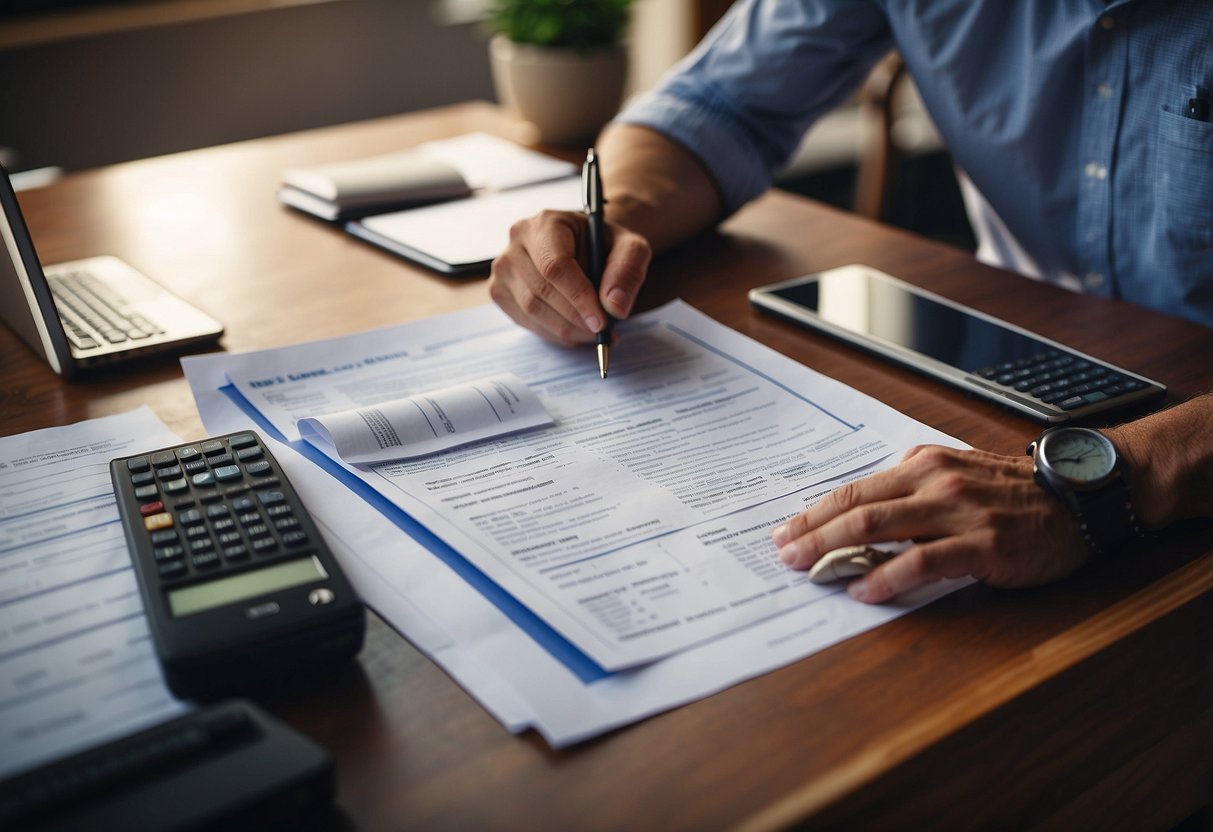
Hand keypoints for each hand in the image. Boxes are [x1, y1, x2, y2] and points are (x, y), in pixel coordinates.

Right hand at [488, 209, 651, 345]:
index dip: (578, 298)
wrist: (585, 244)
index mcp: (546, 223)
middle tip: (603, 332)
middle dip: (575, 319)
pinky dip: (554, 333)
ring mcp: (503, 268)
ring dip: (567, 330)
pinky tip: (575, 330)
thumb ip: (628, 271)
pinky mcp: (500, 291)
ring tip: (595, 333)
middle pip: (541, 291)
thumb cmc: (606, 244)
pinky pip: (526, 321)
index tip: (601, 322)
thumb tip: (613, 307)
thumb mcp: (631, 248)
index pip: (555, 266)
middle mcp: (517, 241)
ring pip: (531, 310)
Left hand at [771, 445, 1090, 602]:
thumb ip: (911, 490)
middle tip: (784, 555)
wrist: (1080, 497)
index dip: (814, 513)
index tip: (785, 532)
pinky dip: (887, 577)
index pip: (854, 489)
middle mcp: (935, 482)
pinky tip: (865, 591)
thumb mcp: (956, 475)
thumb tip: (859, 515)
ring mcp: (959, 512)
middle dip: (812, 533)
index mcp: (923, 464)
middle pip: (857, 507)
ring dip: (837, 552)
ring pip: (880, 528)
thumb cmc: (1014, 492)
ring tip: (811, 572)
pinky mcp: (983, 545)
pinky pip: (923, 561)